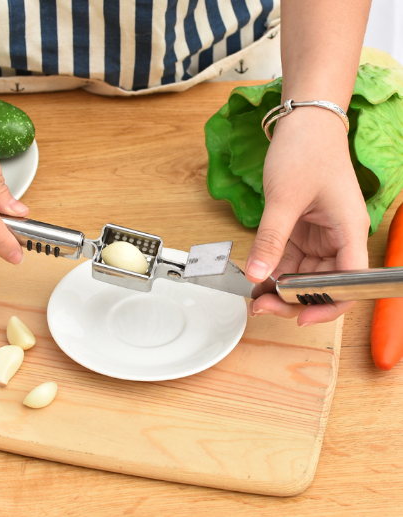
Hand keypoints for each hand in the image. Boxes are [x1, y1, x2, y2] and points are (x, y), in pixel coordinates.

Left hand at [246, 107, 369, 324]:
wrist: (303, 124)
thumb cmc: (306, 151)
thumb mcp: (284, 199)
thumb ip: (270, 240)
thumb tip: (257, 275)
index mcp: (348, 231)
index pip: (349, 283)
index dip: (328, 305)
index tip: (300, 318)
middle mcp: (337, 239)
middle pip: (323, 284)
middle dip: (293, 299)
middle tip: (261, 305)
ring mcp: (319, 237)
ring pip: (303, 276)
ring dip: (280, 288)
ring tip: (254, 296)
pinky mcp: (302, 232)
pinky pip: (289, 260)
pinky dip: (274, 270)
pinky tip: (256, 277)